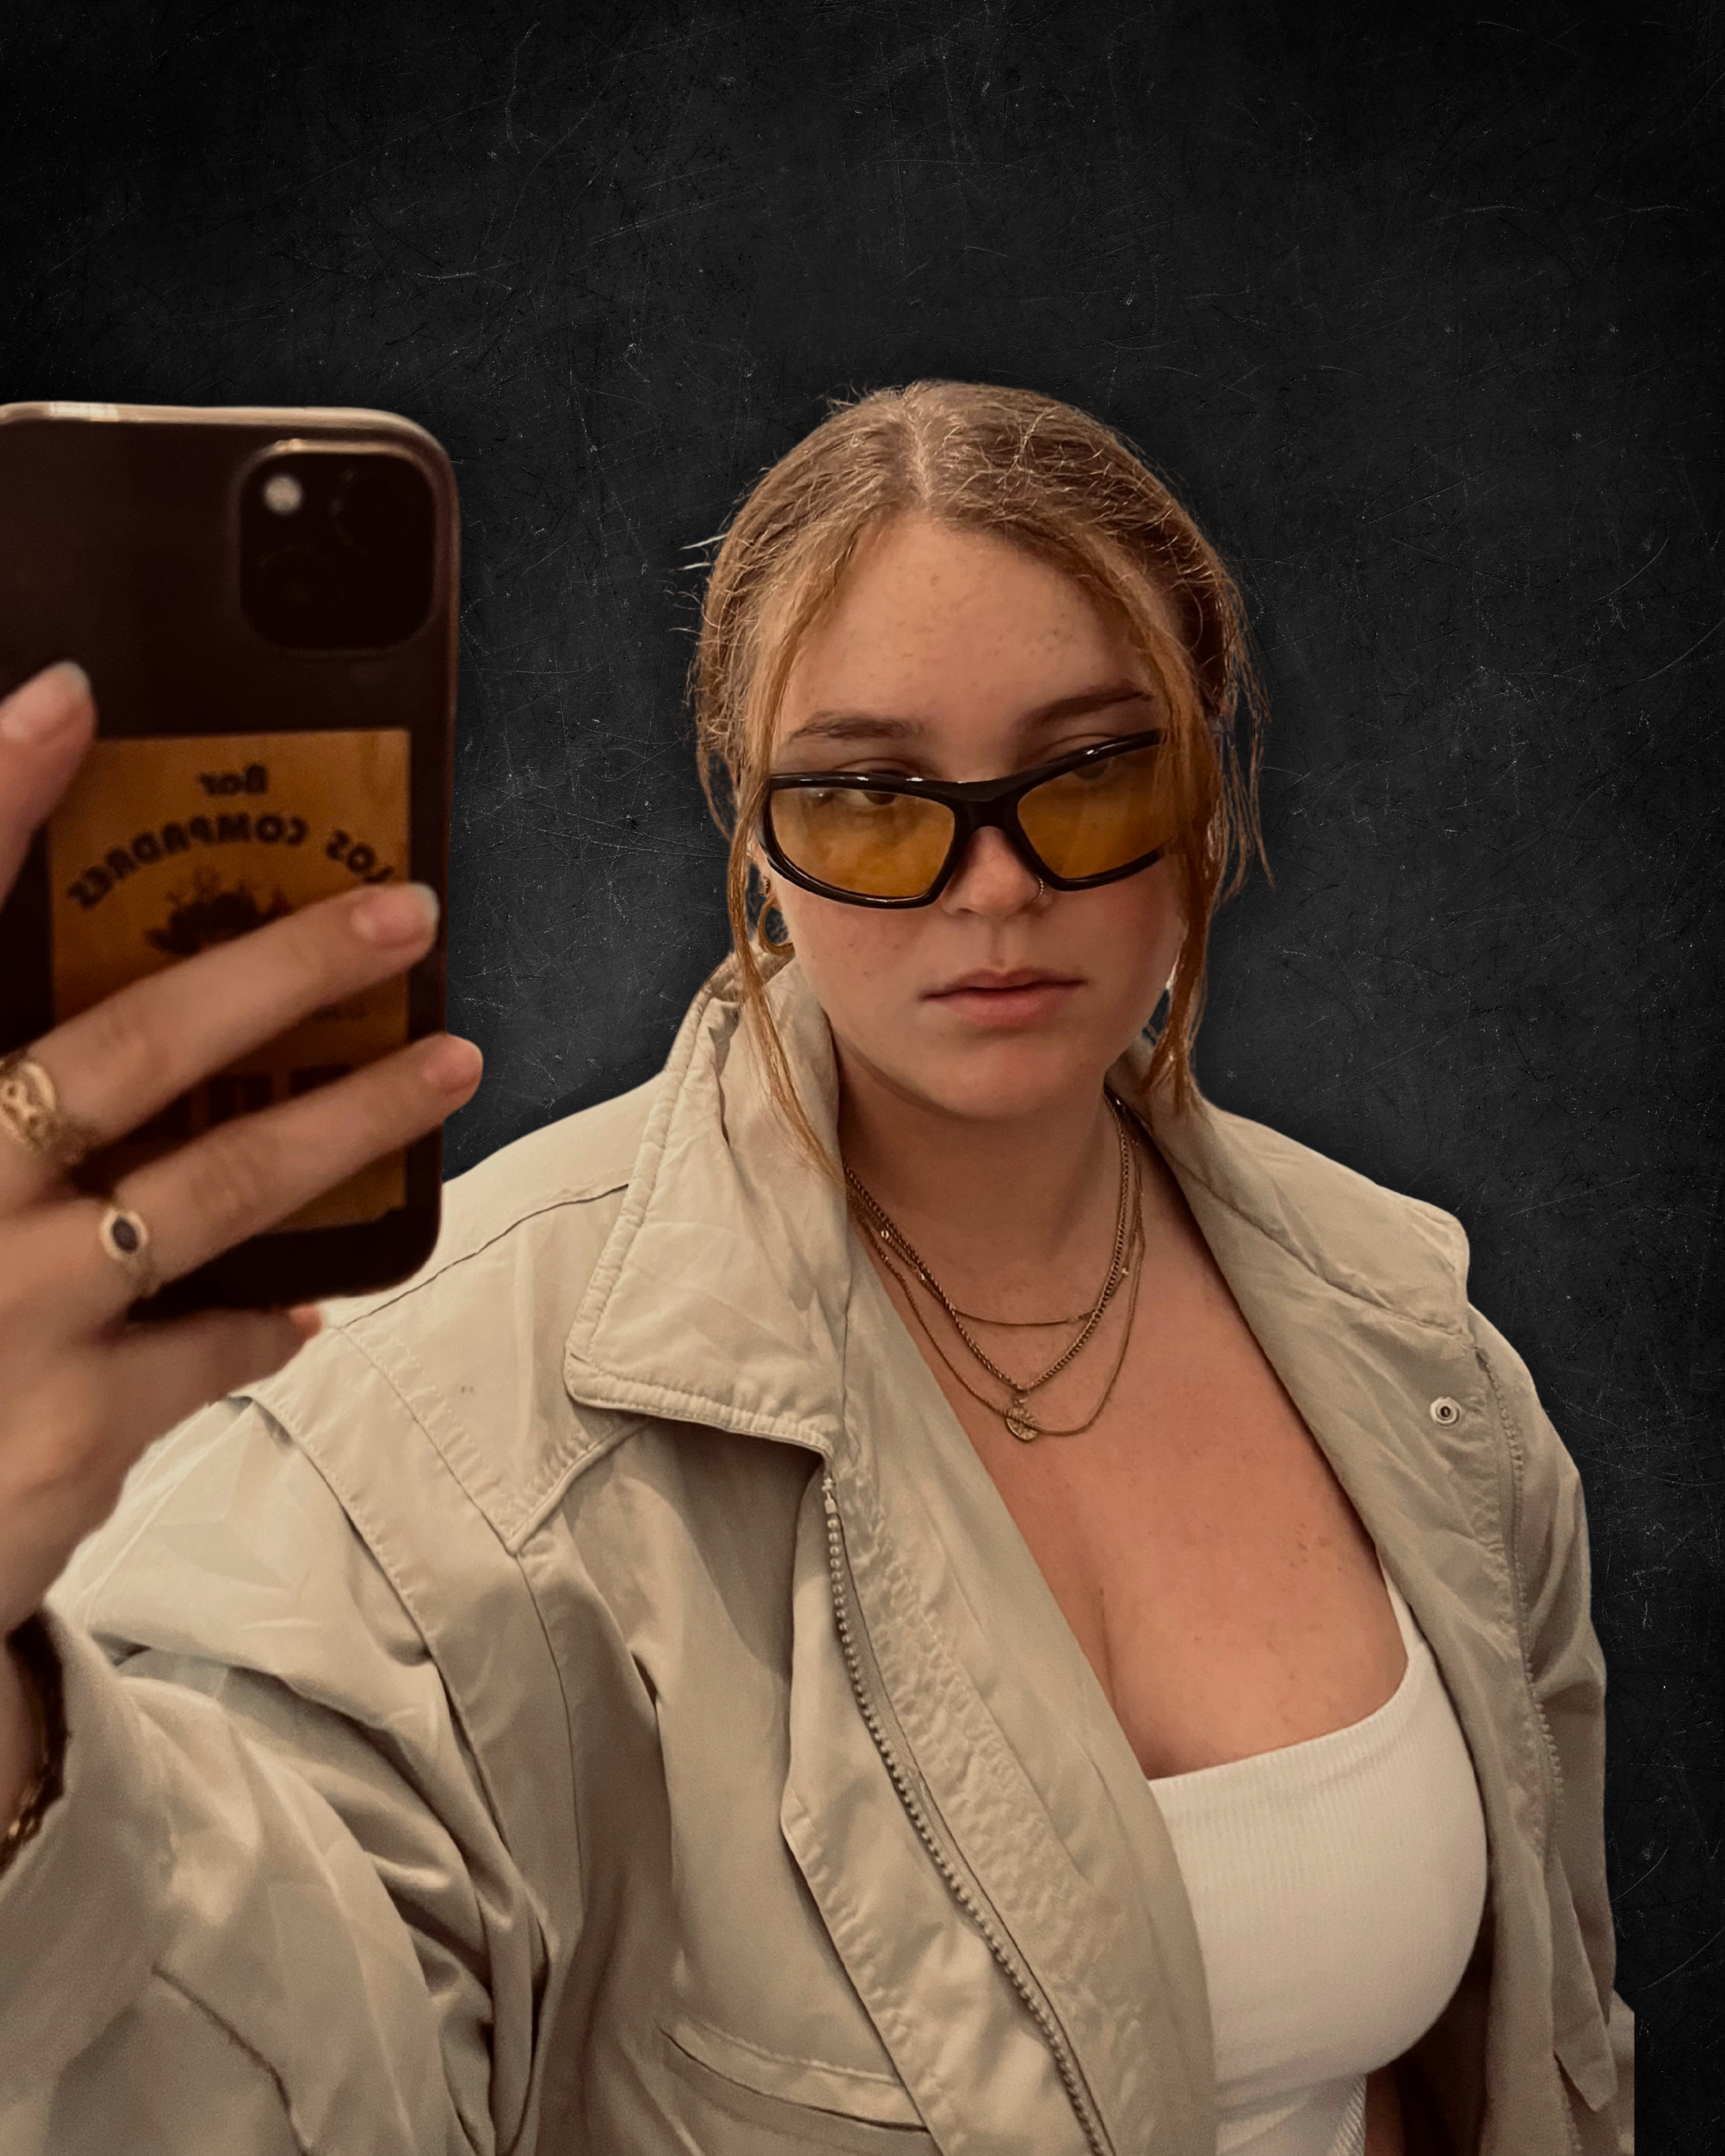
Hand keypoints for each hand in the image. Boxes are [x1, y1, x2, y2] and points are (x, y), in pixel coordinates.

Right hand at [0, 662, 482, 1818]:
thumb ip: (1, 1110)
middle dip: (273, 969)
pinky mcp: (66, 1435)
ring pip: (213, 1190)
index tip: (71, 696)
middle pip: (119, 1051)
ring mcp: (3, 1318)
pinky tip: (303, 1311)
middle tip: (404, 910)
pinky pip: (206, 1348)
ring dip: (346, 1122)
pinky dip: (260, 1321)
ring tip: (452, 1064)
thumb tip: (47, 1069)